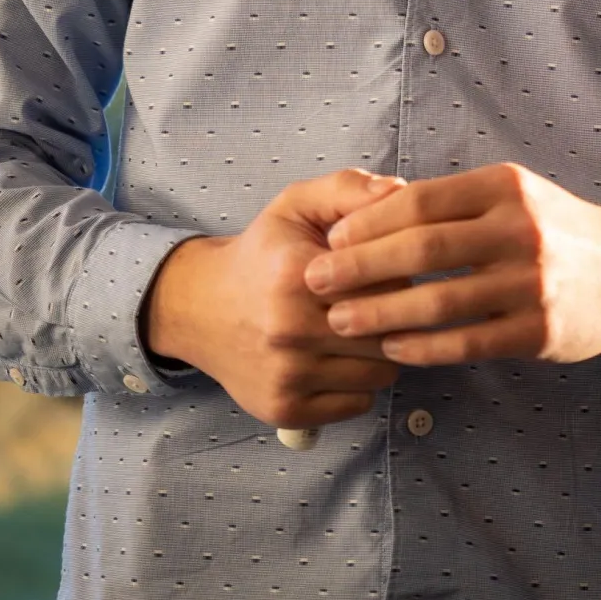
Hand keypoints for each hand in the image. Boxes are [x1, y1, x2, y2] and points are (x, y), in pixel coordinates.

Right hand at [139, 167, 411, 427]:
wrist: (200, 308)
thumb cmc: (263, 253)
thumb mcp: (297, 205)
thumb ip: (349, 189)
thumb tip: (400, 190)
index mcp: (297, 274)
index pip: (389, 283)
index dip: (397, 274)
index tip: (385, 268)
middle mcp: (290, 329)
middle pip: (388, 331)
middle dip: (395, 315)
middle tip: (378, 300)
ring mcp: (287, 376)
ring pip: (380, 373)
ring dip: (381, 351)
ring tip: (360, 327)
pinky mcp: (287, 410)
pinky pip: (359, 403)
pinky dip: (360, 383)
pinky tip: (341, 357)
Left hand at [301, 162, 600, 365]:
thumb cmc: (551, 226)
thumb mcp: (510, 193)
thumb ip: (453, 201)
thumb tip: (372, 212)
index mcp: (503, 187)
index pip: (420, 200)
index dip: (369, 222)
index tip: (331, 240)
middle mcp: (518, 230)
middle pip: (422, 250)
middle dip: (360, 268)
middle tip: (316, 282)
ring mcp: (530, 284)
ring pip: (439, 302)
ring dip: (382, 313)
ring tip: (342, 320)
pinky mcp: (538, 332)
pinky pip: (466, 343)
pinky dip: (423, 347)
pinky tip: (392, 349)